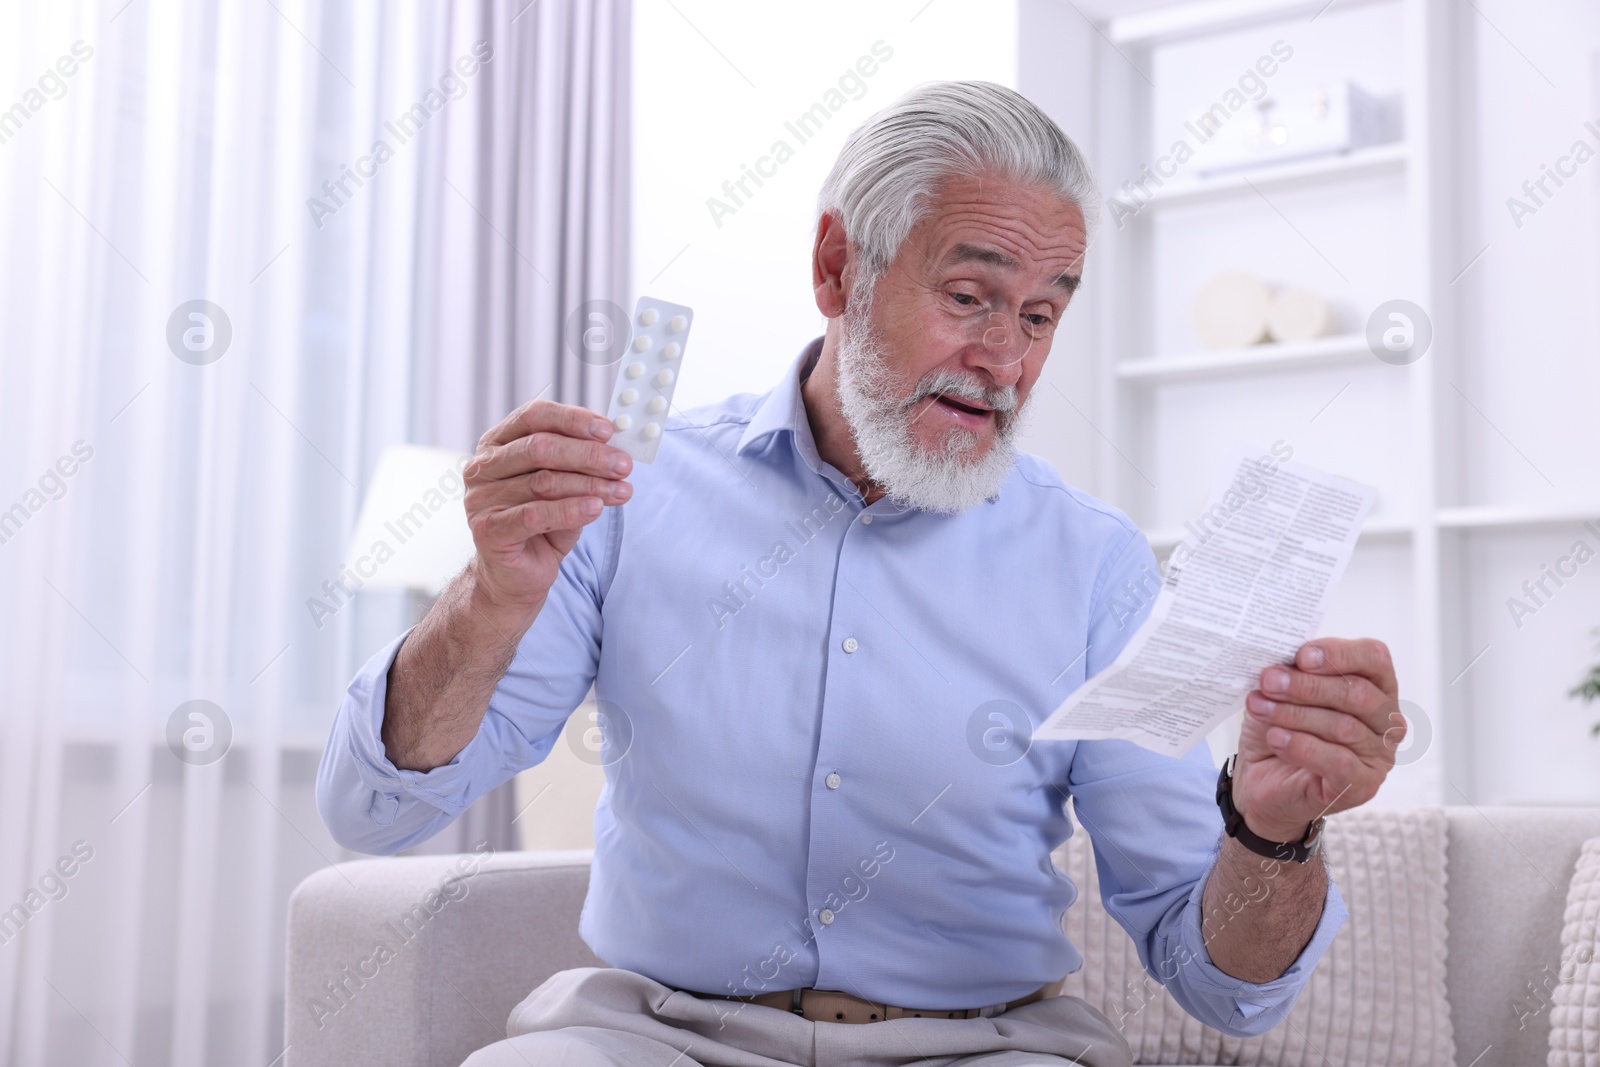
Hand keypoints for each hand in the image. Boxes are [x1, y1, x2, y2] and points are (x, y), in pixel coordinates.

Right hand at [461, 399, 632, 610]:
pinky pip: (535, 515)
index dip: (573, 419)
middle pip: (540, 448)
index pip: (534, 416)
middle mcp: (483, 467)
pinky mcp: (488, 531)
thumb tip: (616, 449)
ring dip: (590, 484)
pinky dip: (571, 510)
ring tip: (621, 491)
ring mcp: (481, 499)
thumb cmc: (543, 525)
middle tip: (624, 464)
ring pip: (543, 482)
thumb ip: (580, 465)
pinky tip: (596, 509)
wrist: (518, 575)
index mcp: (498, 444)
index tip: (609, 430)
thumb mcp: (565, 487)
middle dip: (589, 455)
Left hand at [1232, 638, 1402, 841]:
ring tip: (1259, 707)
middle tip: (1269, 681)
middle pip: (1357, 693)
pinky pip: (1337, 762)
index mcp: (1375, 685)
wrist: (1261, 778)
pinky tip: (1276, 738)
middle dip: (1307, 686)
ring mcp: (1379, 755)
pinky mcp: (1362, 785)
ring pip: (1343, 727)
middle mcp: (1386, 720)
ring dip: (1295, 714)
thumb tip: (1283, 660)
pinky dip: (1302, 746)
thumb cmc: (1280, 727)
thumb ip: (1291, 671)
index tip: (1301, 656)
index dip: (1339, 653)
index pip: (1374, 658)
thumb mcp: (1281, 691)